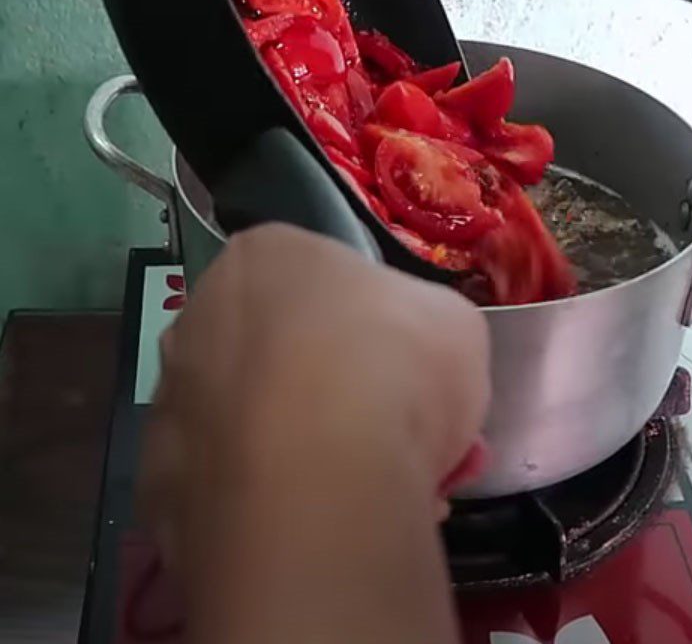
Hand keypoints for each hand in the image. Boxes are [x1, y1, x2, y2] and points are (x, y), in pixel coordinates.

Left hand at [140, 224, 489, 643]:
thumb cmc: (393, 364)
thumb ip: (422, 322)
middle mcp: (199, 315)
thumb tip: (415, 351)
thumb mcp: (452, 321)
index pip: (318, 278)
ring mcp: (169, 397)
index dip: (367, 323)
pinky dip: (264, 496)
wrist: (327, 474)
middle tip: (383, 429)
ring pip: (246, 418)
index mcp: (265, 255)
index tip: (399, 365)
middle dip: (327, 383)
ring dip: (296, 443)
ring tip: (360, 486)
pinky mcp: (156, 478)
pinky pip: (224, 480)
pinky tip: (313, 518)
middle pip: (276, 347)